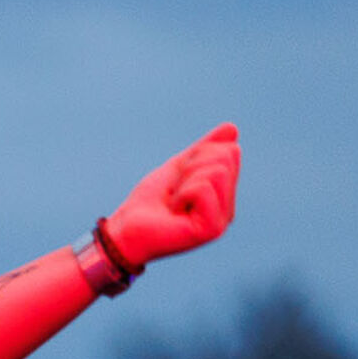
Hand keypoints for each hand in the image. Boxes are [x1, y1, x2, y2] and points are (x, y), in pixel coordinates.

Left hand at [104, 123, 239, 267]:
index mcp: (224, 195)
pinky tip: (174, 212)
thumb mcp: (179, 167)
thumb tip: (232, 128)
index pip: (229, 152)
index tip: (179, 179)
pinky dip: (182, 193)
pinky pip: (203, 188)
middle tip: (175, 191)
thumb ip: (205, 149)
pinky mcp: (211, 229)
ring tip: (174, 202)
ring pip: (217, 171)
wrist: (125, 230)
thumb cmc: (150, 201)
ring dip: (185, 181)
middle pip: (226, 158)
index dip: (196, 157)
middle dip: (192, 166)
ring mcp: (221, 221)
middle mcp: (228, 209)